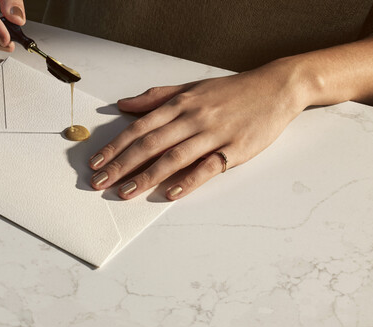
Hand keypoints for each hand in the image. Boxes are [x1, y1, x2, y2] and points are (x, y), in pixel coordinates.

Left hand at [88, 60, 309, 200]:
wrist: (276, 87)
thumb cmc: (232, 91)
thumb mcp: (191, 87)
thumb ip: (156, 97)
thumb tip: (123, 104)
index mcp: (180, 103)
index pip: (139, 128)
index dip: (115, 147)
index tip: (96, 163)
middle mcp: (192, 118)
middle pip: (149, 144)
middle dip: (121, 165)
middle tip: (99, 183)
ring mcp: (213, 134)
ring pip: (173, 157)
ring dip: (147, 177)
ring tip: (125, 193)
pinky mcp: (234, 149)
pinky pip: (207, 167)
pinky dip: (188, 181)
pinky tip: (170, 193)